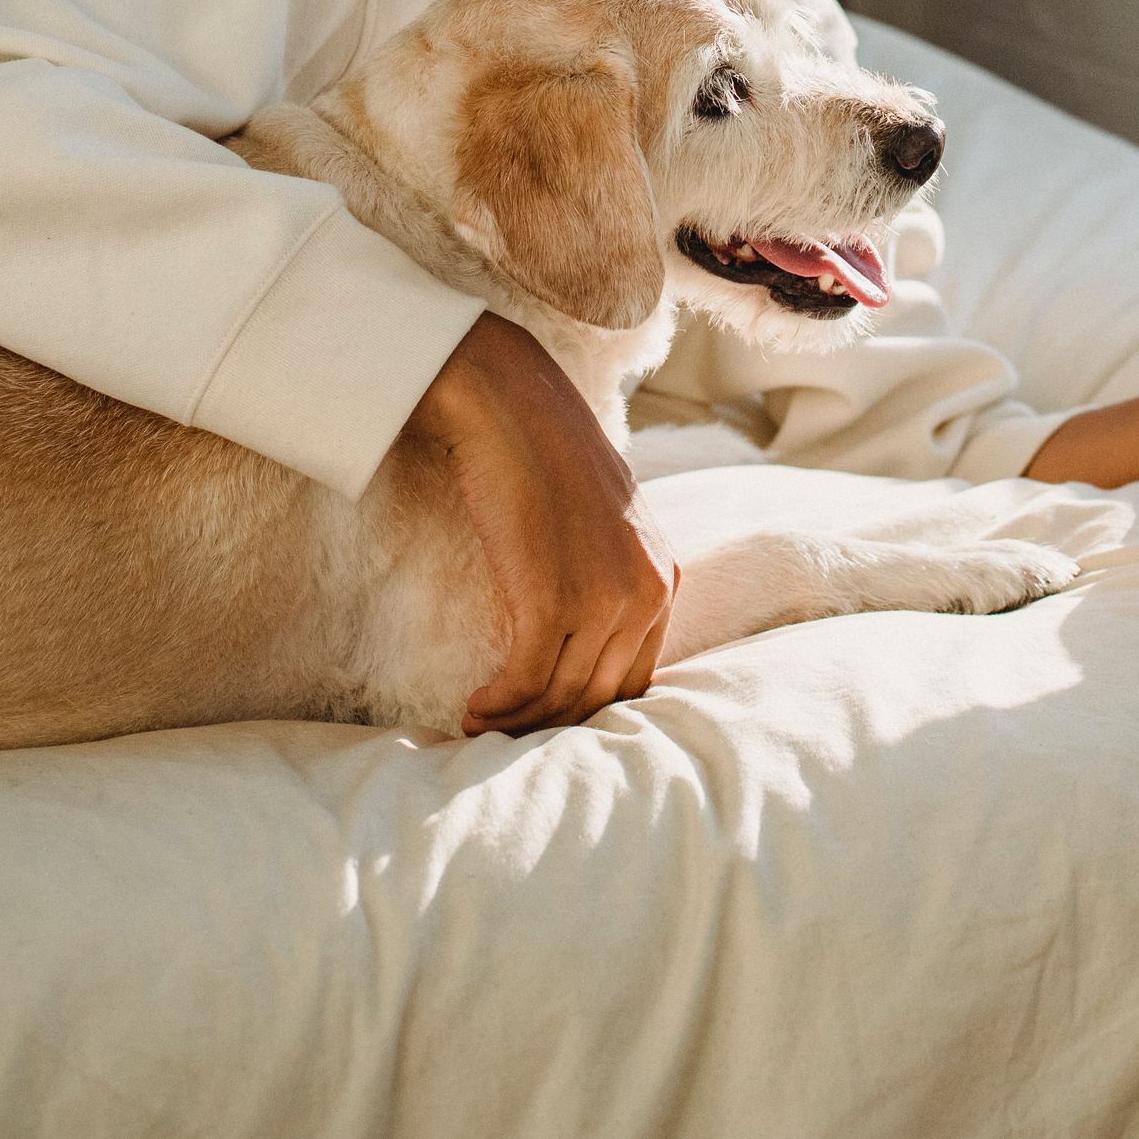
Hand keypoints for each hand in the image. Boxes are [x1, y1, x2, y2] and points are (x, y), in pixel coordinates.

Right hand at [406, 313, 677, 733]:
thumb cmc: (548, 455)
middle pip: (599, 698)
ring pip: (561, 698)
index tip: (544, 717)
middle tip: (505, 732)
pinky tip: (473, 706)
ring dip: (516, 722)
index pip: (636, 679)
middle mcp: (646, 594)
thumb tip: (582, 643)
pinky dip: (497, 706)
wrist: (512, 405)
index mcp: (665, 577)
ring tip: (479, 722)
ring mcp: (603, 600)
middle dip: (550, 724)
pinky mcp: (552, 602)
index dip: (587, 710)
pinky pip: (527, 684)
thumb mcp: (606, 521)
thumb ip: (611, 574)